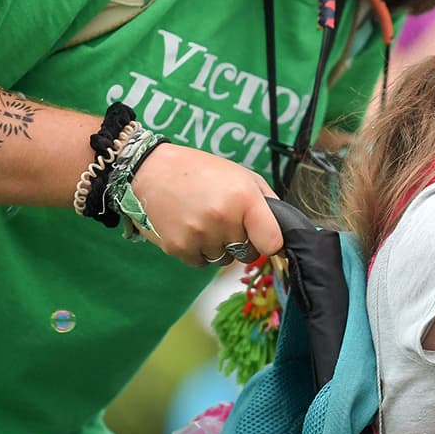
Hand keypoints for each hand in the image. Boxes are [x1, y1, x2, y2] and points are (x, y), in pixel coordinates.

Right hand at [128, 143, 283, 266]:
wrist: (152, 170)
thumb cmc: (201, 171)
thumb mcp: (241, 175)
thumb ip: (266, 202)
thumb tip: (282, 231)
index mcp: (244, 198)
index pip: (273, 242)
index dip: (272, 243)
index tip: (266, 238)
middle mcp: (223, 219)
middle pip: (248, 253)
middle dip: (243, 242)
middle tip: (226, 220)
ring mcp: (200, 235)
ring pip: (224, 260)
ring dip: (220, 246)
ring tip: (205, 220)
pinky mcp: (179, 248)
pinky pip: (201, 263)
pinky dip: (199, 251)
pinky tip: (191, 227)